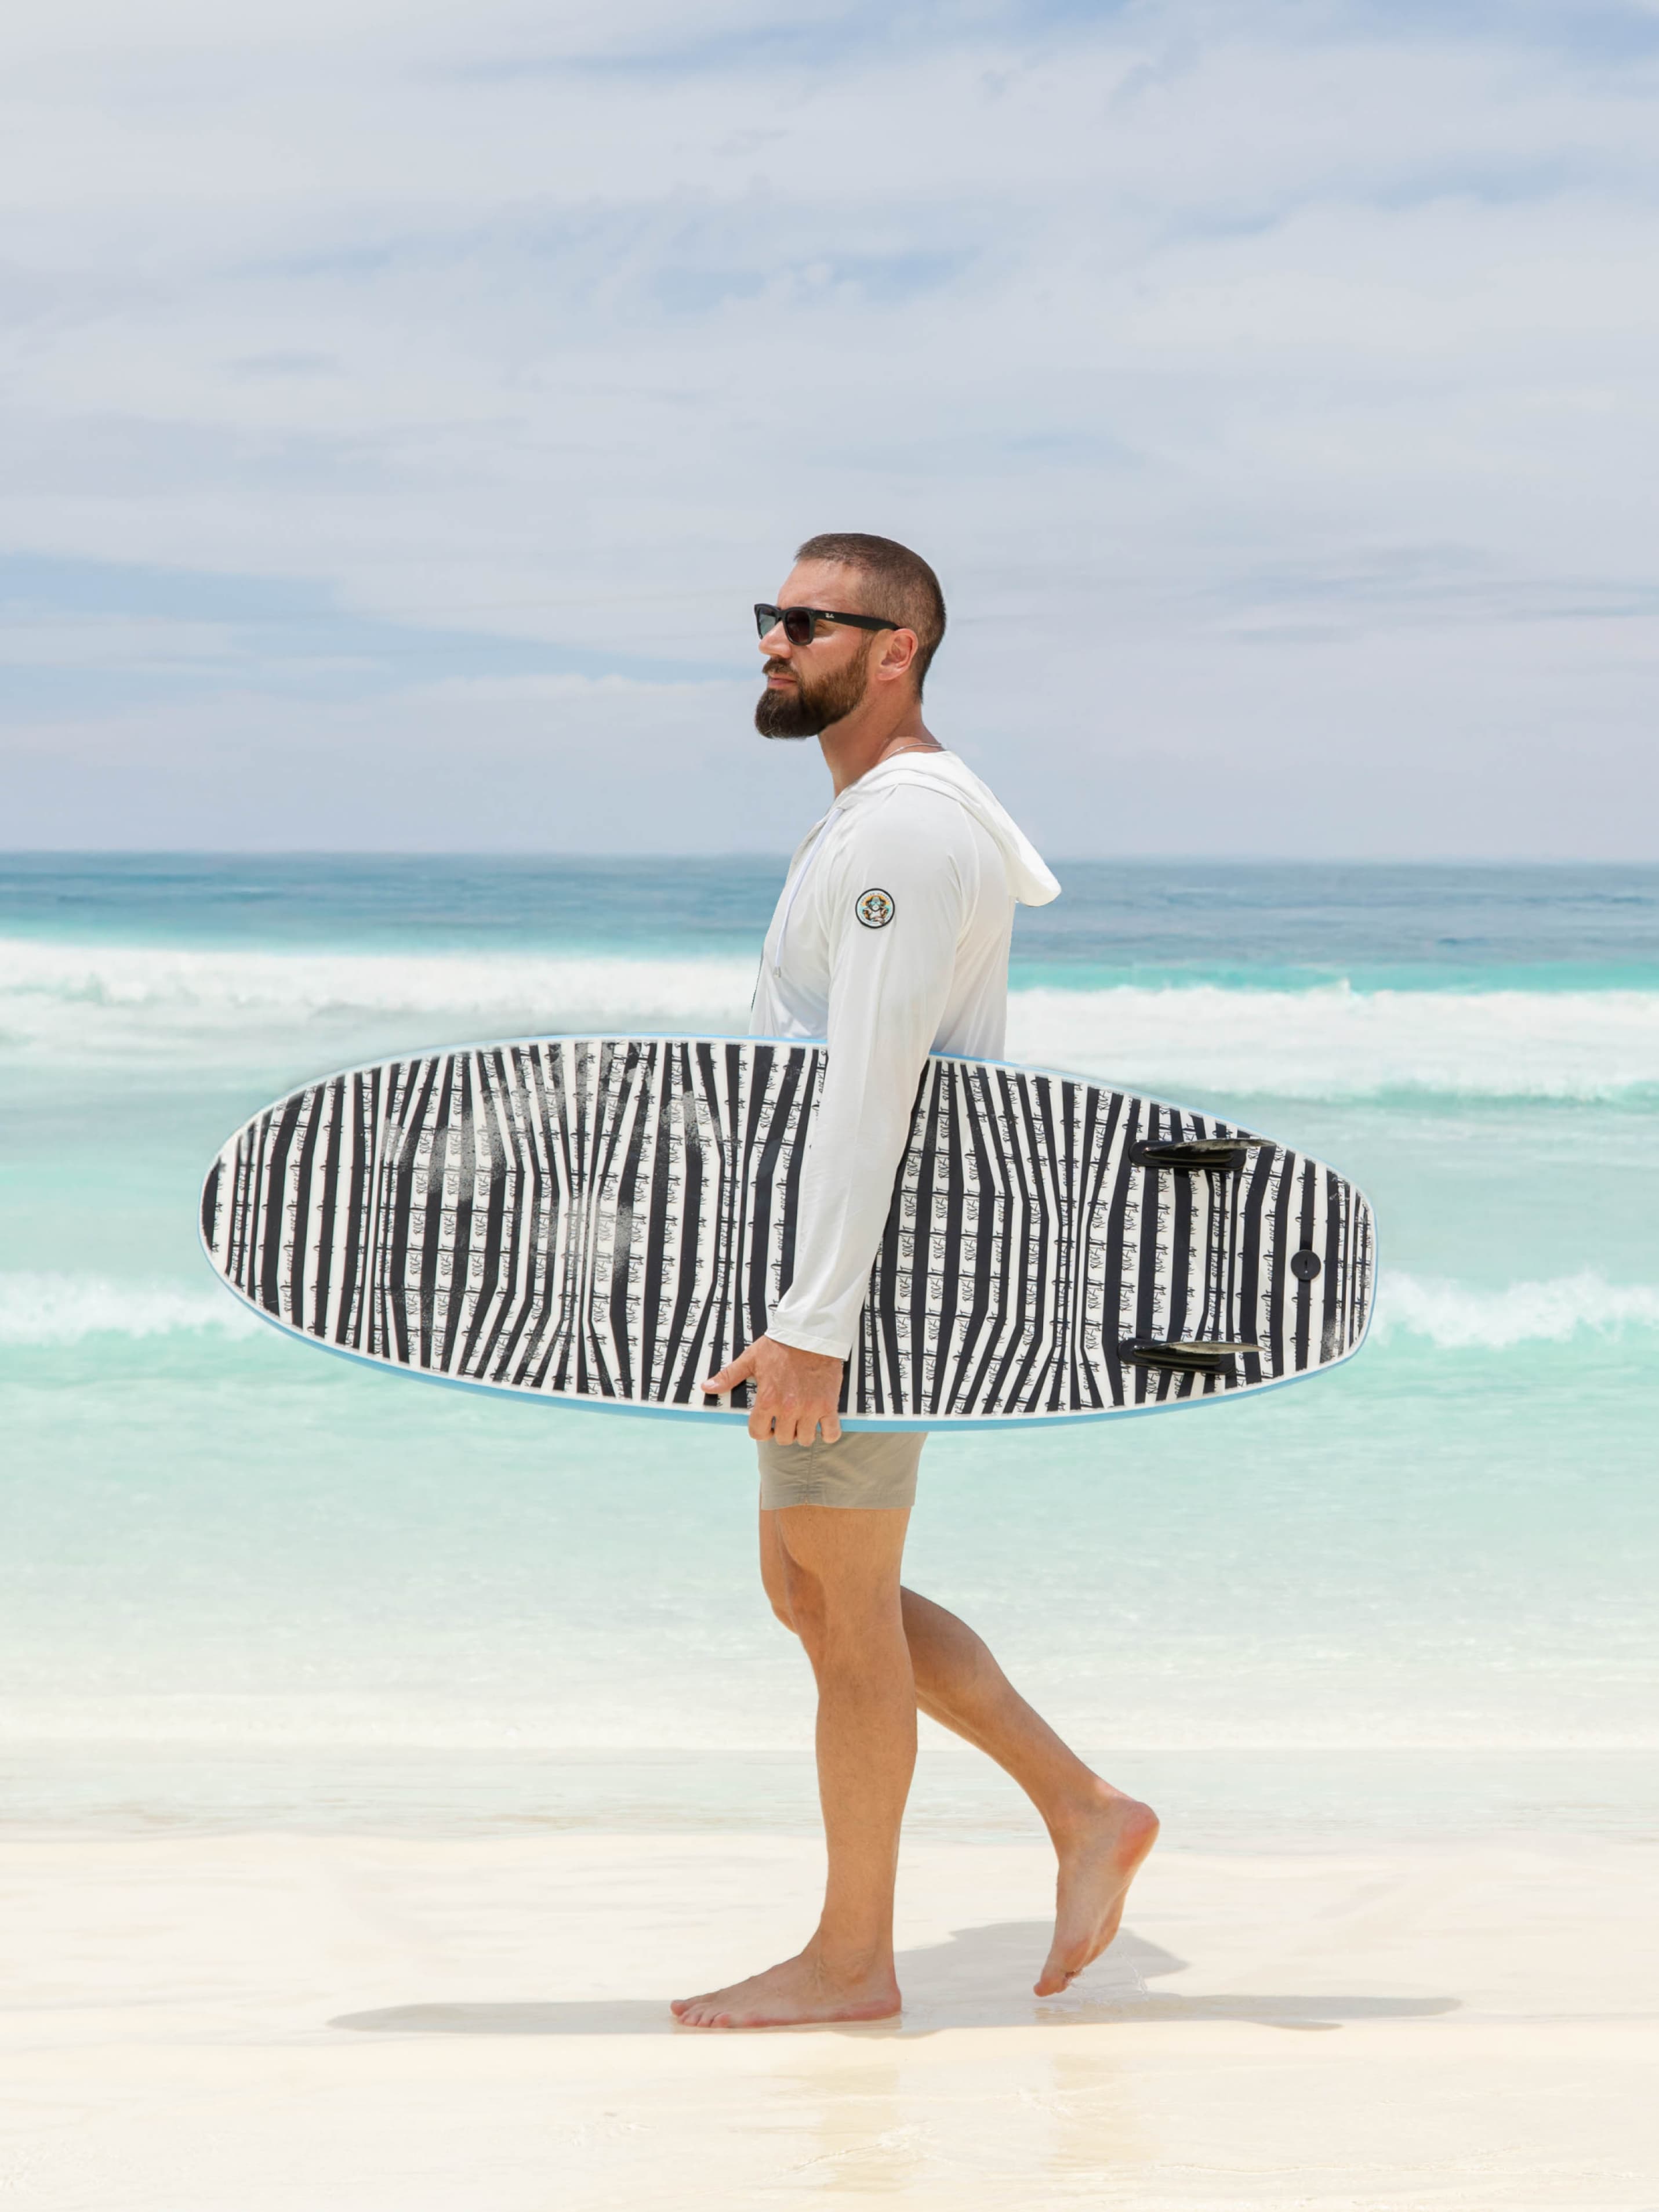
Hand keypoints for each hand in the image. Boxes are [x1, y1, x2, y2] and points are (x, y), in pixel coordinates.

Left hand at [702, 1335, 844, 1444]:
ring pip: (806, 1439)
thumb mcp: (750, 1359)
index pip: (758, 1433)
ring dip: (803, 1432)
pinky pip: (831, 1433)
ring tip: (803, 1418)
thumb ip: (729, 1376)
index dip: (761, 1430)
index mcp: (768, 1399)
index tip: (766, 1423)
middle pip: (784, 1439)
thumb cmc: (780, 1345)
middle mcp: (789, 1408)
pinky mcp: (829, 1405)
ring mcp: (810, 1408)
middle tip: (785, 1417)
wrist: (811, 1333)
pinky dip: (828, 1433)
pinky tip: (822, 1423)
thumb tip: (706, 1387)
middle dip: (783, 1431)